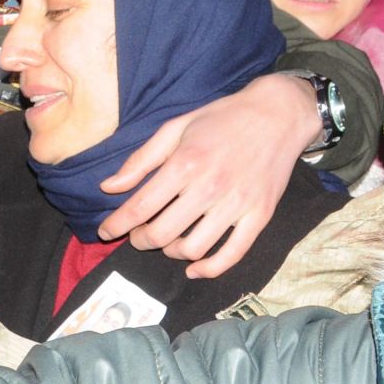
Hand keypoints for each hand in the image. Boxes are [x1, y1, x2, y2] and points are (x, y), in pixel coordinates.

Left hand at [97, 73, 319, 278]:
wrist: (277, 114)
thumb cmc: (221, 119)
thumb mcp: (175, 128)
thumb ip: (141, 160)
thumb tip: (109, 187)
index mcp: (184, 163)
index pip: (140, 207)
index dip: (116, 225)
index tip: (106, 232)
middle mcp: (209, 187)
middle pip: (162, 233)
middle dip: (140, 240)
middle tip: (137, 235)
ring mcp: (237, 205)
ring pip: (193, 249)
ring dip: (170, 252)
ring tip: (166, 242)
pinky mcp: (259, 216)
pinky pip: (231, 255)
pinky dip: (209, 269)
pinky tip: (194, 268)